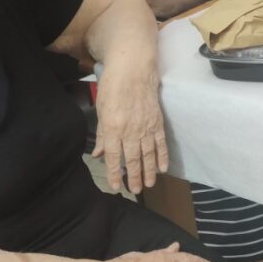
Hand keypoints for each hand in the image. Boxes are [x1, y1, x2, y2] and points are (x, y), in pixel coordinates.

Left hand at [92, 60, 169, 194]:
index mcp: (114, 128)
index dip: (114, 173)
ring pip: (148, 154)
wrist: (134, 70)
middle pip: (133, 159)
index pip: (114, 156)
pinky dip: (162, 156)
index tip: (115, 186)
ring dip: (149, 171)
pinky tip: (163, 168)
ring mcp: (146, 127)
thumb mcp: (101, 110)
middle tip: (135, 190)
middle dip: (134, 177)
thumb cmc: (112, 87)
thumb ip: (103, 134)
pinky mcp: (158, 122)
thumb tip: (99, 154)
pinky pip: (161, 143)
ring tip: (149, 185)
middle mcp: (131, 131)